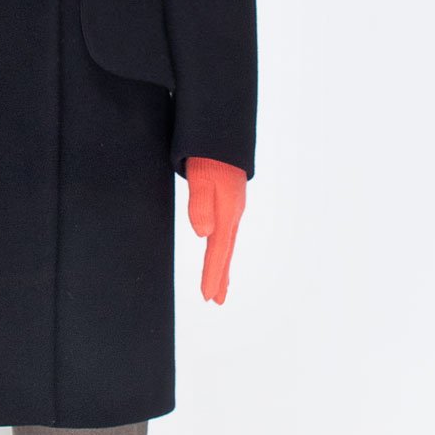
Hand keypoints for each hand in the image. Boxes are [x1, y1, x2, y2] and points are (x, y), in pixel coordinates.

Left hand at [184, 157, 246, 303]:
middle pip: (226, 251)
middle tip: (216, 301)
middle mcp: (233, 212)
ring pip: (227, 243)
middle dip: (220, 277)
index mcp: (227, 211)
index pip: (218, 251)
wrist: (222, 134)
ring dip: (222, 265)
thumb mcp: (200, 178)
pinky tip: (220, 250)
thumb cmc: (209, 155)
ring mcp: (233, 207)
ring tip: (219, 285)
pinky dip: (223, 248)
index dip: (212, 275)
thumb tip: (202, 234)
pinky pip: (227, 232)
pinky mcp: (230, 200)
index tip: (207, 297)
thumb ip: (200, 204)